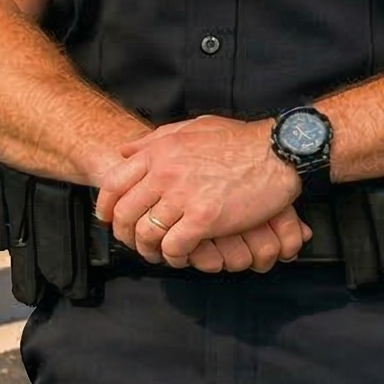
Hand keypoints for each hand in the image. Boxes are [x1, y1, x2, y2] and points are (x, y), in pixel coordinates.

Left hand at [97, 115, 306, 267]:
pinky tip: (183, 254)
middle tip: (136, 242)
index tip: (109, 219)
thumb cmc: (240, 140)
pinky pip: (173, 247)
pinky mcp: (204, 218)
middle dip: (126, 234)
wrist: (277, 151)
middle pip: (125, 213)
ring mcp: (183, 195)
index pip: (114, 183)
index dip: (106, 207)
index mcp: (160, 150)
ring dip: (150, 250)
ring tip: (160, 253)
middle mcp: (165, 172)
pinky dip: (174, 257)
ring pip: (146, 234)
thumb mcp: (192, 127)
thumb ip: (156, 139)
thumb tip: (127, 150)